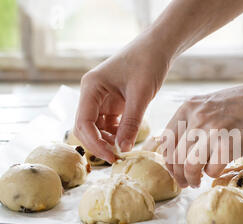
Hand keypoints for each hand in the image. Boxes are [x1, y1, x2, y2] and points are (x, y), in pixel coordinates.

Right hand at [74, 33, 169, 162]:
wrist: (158, 47)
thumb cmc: (148, 63)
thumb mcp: (141, 95)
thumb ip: (131, 122)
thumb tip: (122, 149)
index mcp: (91, 87)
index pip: (83, 122)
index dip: (95, 143)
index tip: (112, 156)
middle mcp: (92, 93)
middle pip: (86, 127)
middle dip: (99, 144)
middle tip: (117, 158)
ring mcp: (101, 98)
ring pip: (97, 128)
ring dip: (108, 140)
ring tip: (125, 149)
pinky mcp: (113, 103)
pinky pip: (109, 124)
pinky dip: (116, 134)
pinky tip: (127, 139)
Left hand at [158, 78, 242, 187]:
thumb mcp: (210, 106)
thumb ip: (192, 123)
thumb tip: (177, 151)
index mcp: (188, 107)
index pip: (165, 141)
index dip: (168, 160)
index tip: (175, 170)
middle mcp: (196, 118)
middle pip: (175, 157)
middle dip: (178, 175)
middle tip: (185, 183)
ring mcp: (211, 131)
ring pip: (189, 167)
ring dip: (191, 179)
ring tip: (196, 183)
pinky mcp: (227, 145)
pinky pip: (210, 170)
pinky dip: (212, 175)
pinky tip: (217, 171)